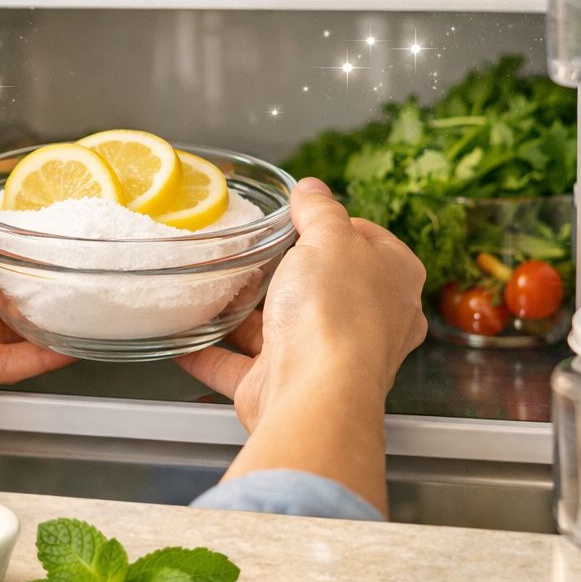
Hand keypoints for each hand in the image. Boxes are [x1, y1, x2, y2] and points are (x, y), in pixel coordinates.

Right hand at [179, 178, 426, 430]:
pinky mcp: (283, 386)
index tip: (301, 218)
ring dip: (242, 313)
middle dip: (283, 270)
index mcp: (394, 282)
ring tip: (212, 285)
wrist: (313, 393)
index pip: (369, 242)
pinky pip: (238, 366)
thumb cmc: (336, 310)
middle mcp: (366, 324)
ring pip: (278, 328)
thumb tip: (312, 189)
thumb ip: (319, 210)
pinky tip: (185, 337)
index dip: (334, 226)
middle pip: (322, 286)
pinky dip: (210, 354)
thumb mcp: (331, 238)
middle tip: (252, 248)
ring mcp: (324, 359)